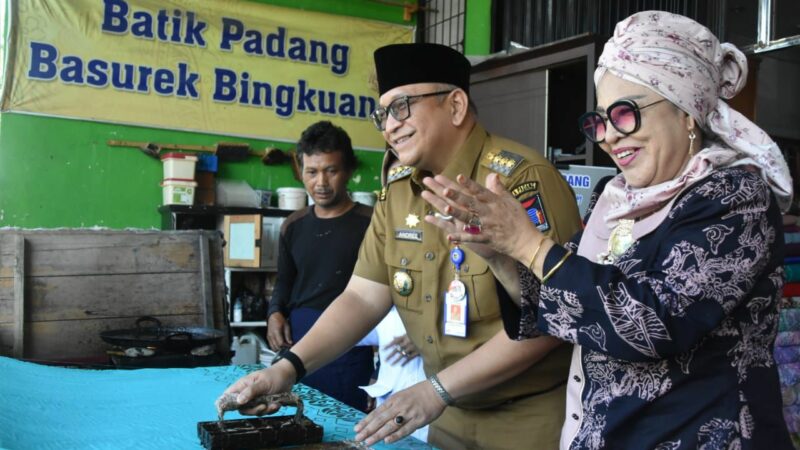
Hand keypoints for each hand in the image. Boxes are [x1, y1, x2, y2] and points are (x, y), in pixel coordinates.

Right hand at [219, 363, 294, 415]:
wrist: (288, 377)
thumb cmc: (274, 376)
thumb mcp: (263, 383)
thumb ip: (251, 391)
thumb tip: (238, 401)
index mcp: (242, 385)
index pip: (227, 396)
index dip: (226, 404)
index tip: (233, 409)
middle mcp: (246, 394)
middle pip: (241, 409)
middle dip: (253, 410)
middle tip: (263, 406)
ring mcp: (255, 400)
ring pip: (253, 412)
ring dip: (264, 410)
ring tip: (273, 403)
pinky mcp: (263, 405)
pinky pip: (263, 413)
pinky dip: (271, 410)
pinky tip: (276, 404)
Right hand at [267, 312, 292, 350]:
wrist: (273, 316)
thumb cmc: (280, 320)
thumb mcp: (286, 326)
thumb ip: (288, 335)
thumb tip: (290, 342)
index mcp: (276, 332)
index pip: (280, 343)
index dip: (286, 346)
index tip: (290, 345)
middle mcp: (271, 335)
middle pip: (276, 347)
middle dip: (283, 348)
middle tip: (288, 347)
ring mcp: (269, 337)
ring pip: (273, 347)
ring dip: (279, 349)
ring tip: (284, 347)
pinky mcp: (268, 338)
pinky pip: (271, 345)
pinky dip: (275, 347)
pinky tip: (280, 345)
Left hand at [354, 379, 445, 444]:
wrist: (437, 389)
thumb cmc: (418, 393)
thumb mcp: (401, 396)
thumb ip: (392, 406)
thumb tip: (379, 417)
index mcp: (393, 400)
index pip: (376, 412)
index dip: (366, 421)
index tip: (356, 428)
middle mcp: (398, 406)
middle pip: (380, 420)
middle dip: (368, 430)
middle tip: (358, 437)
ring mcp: (408, 414)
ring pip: (390, 426)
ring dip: (377, 435)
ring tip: (368, 442)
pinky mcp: (418, 420)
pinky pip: (405, 430)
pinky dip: (395, 436)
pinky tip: (387, 441)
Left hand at [383, 335, 418, 366]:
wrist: (427, 338)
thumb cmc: (416, 335)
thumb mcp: (408, 333)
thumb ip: (400, 336)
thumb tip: (392, 337)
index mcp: (404, 337)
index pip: (394, 341)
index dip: (388, 345)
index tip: (383, 349)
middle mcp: (407, 342)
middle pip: (397, 349)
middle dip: (390, 355)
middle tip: (385, 360)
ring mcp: (411, 348)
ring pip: (402, 355)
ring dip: (396, 360)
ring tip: (391, 364)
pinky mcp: (416, 352)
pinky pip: (409, 358)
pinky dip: (405, 362)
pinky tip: (401, 365)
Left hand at [422, 173, 539, 262]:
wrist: (527, 241)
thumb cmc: (520, 220)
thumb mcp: (512, 201)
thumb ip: (499, 189)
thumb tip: (492, 175)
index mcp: (495, 202)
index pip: (480, 191)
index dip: (469, 184)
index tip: (458, 176)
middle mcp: (490, 212)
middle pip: (471, 203)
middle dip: (457, 196)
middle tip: (444, 190)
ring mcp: (488, 226)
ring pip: (469, 219)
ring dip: (457, 214)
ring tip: (444, 209)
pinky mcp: (487, 239)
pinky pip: (472, 238)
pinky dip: (461, 238)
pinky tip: (449, 237)